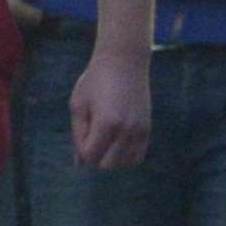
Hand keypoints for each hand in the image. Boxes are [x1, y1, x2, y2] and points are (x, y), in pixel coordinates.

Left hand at [67, 41, 152, 176]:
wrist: (124, 61)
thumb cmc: (95, 80)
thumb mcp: (78, 104)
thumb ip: (78, 134)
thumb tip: (80, 163)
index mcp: (106, 123)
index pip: (90, 156)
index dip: (81, 148)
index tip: (82, 130)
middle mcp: (126, 130)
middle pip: (106, 165)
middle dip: (95, 156)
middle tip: (93, 135)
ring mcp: (139, 130)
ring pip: (123, 163)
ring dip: (110, 157)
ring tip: (105, 138)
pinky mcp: (147, 128)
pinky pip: (137, 157)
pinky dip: (125, 156)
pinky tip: (117, 143)